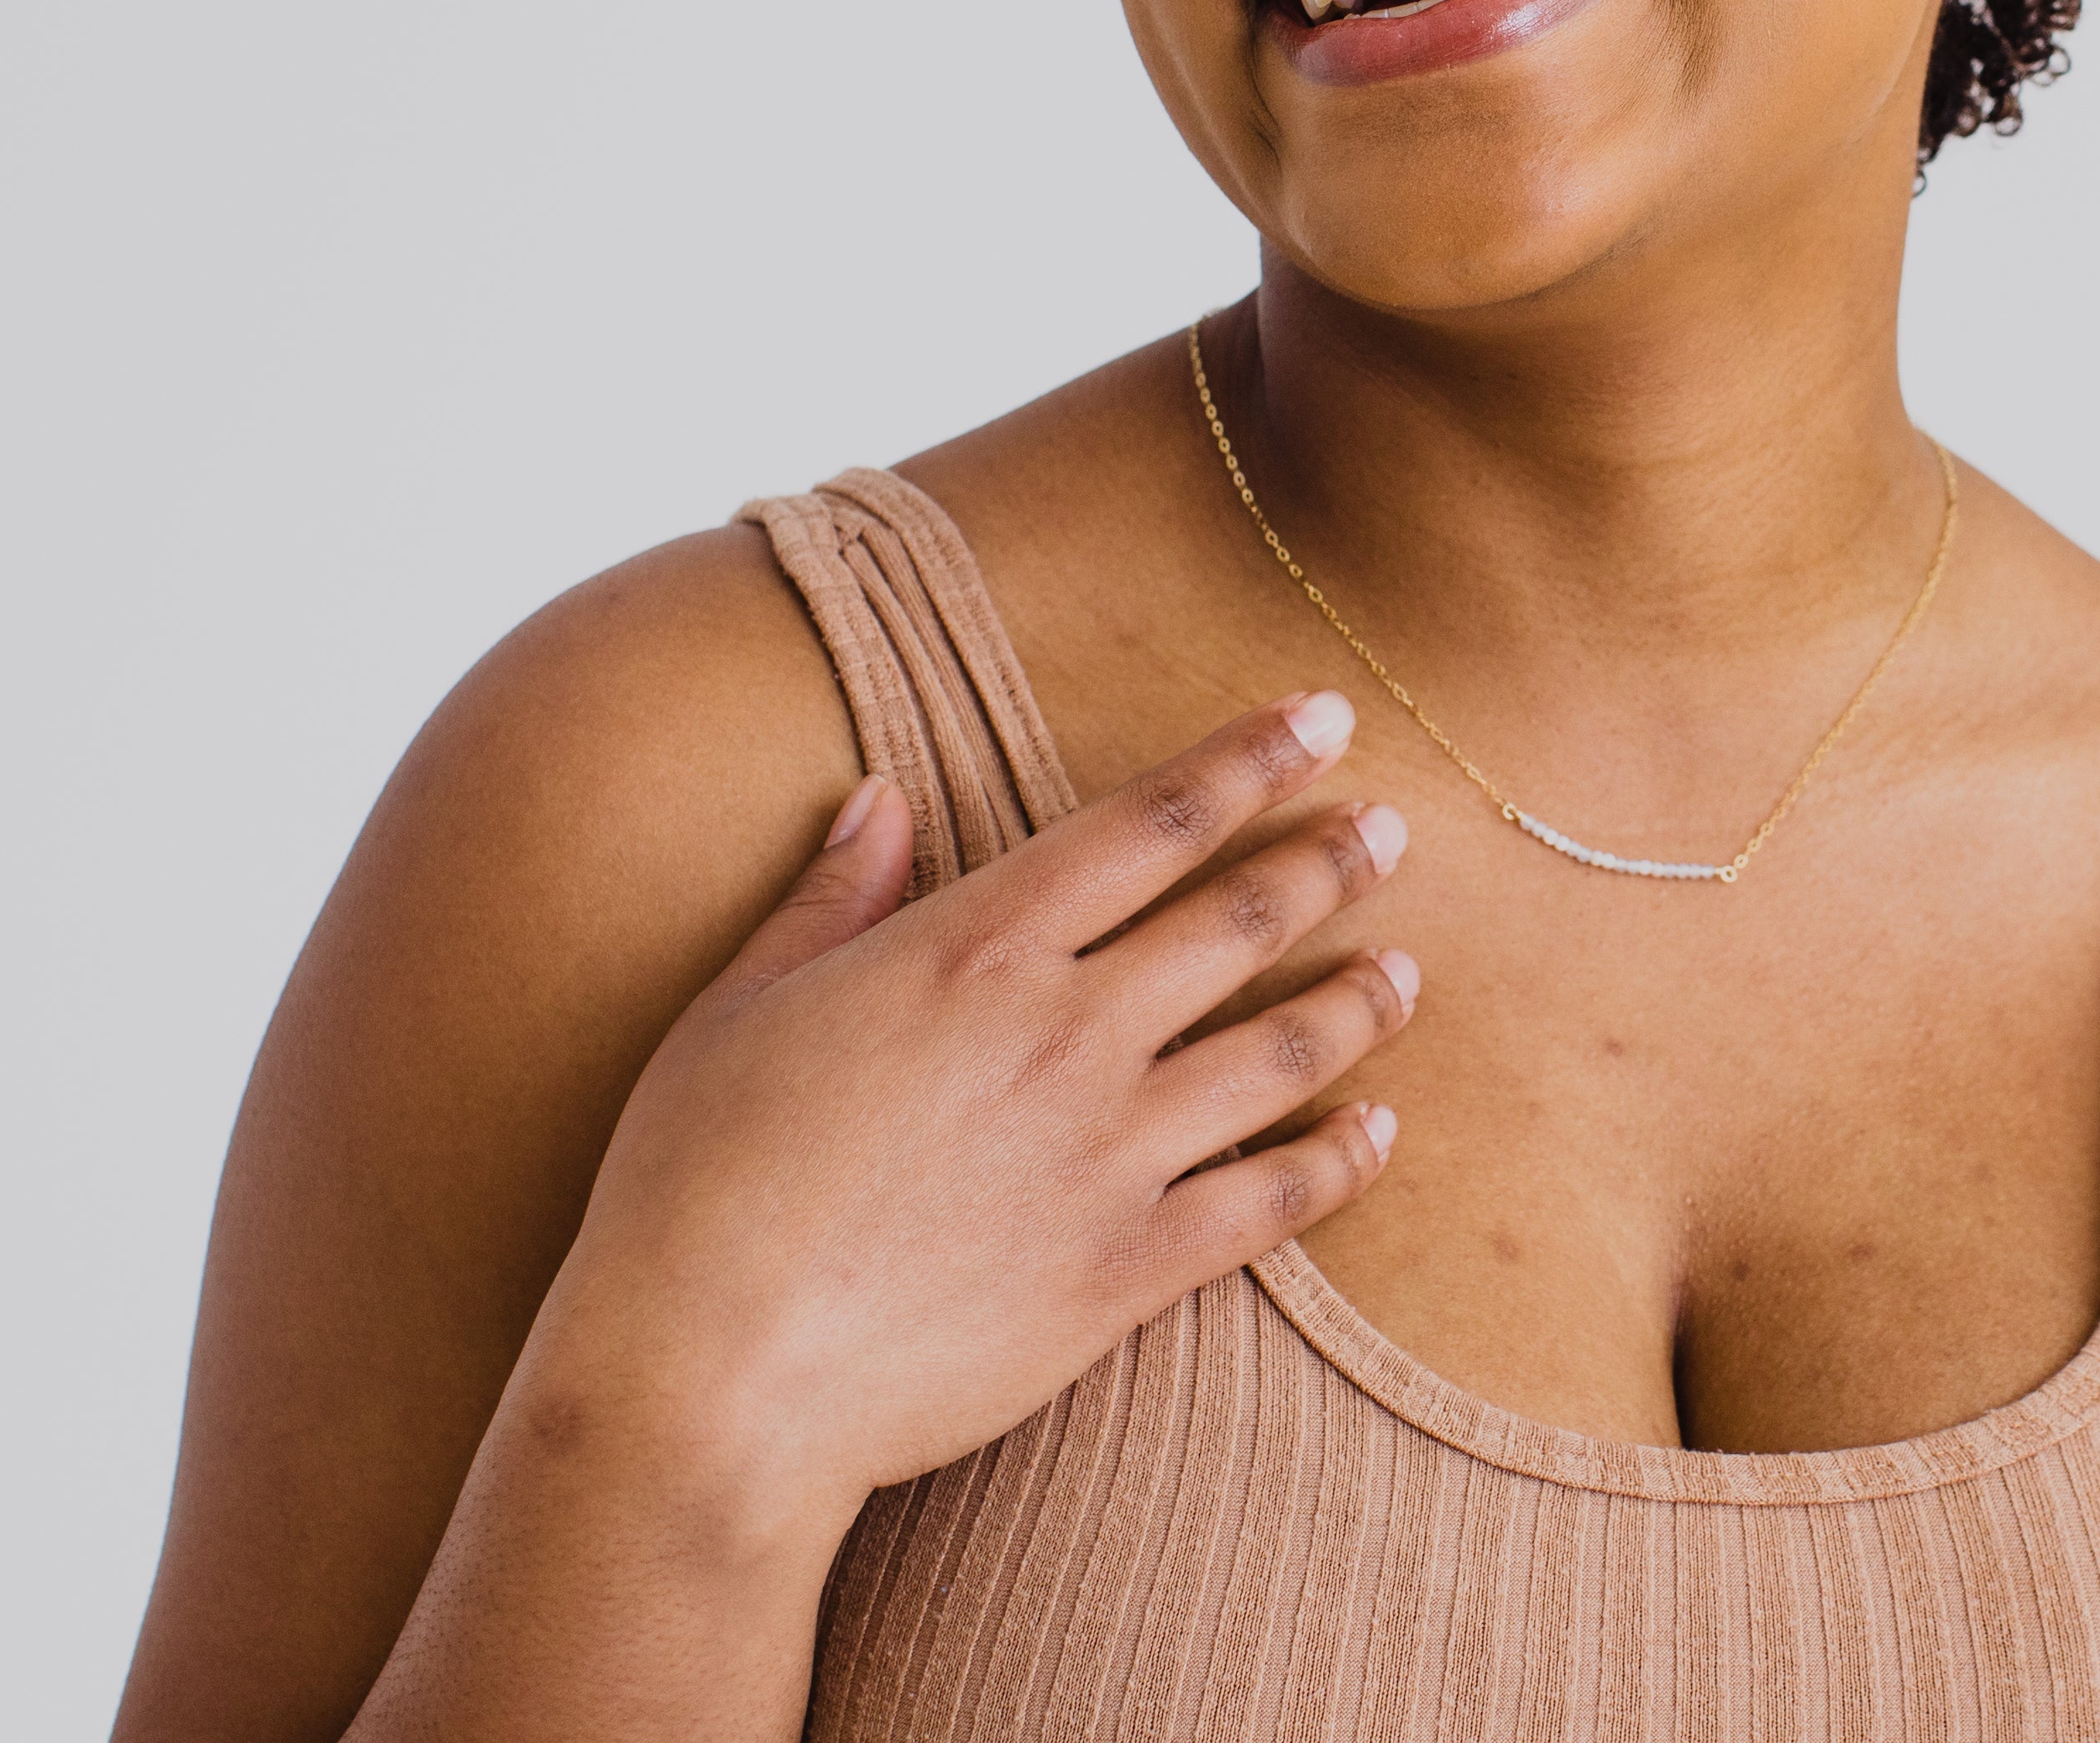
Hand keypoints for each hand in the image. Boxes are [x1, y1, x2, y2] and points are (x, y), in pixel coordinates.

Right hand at [510, 688, 1416, 1535]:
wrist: (712, 1381)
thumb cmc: (692, 1188)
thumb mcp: (737, 1008)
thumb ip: (830, 898)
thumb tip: (879, 797)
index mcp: (974, 947)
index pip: (1152, 822)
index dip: (1250, 759)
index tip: (1322, 718)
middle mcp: (1066, 1031)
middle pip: (1239, 920)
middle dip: (1329, 860)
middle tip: (1393, 829)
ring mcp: (1110, 1152)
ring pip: (1281, 1050)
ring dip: (1357, 1001)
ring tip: (1407, 970)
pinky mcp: (1129, 1270)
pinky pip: (1272, 1200)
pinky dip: (1339, 1158)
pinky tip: (1377, 1131)